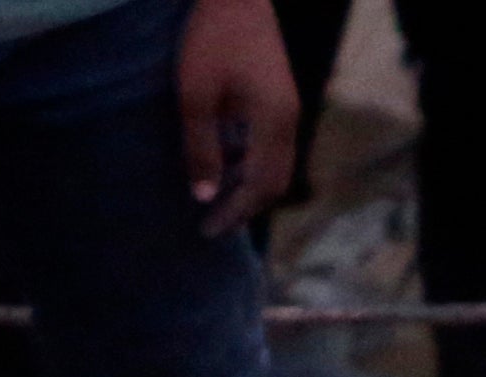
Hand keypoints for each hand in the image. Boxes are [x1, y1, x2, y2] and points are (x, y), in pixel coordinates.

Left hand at [176, 0, 298, 236]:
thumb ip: (201, 149)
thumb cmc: (211, 39)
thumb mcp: (195, 97)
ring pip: (276, 164)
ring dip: (248, 187)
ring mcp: (288, 106)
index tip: (207, 229)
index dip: (234, 213)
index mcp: (273, 122)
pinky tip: (225, 165)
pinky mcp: (279, 96)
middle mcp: (289, 119)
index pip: (261, 186)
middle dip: (245, 207)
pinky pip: (272, 144)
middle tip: (212, 224)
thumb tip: (205, 197)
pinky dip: (251, 164)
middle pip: (276, 181)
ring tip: (216, 200)